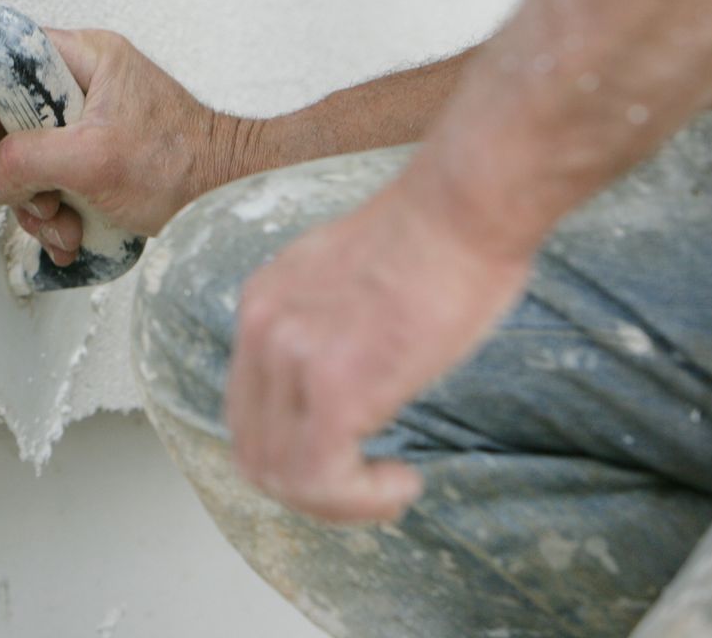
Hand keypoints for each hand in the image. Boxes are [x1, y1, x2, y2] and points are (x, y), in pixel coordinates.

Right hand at [0, 28, 242, 265]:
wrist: (228, 199)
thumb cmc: (185, 165)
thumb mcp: (93, 161)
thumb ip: (26, 162)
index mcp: (84, 57)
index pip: (1, 59)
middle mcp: (82, 84)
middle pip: (7, 120)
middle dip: (15, 174)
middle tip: (35, 199)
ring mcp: (87, 123)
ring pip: (26, 160)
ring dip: (36, 204)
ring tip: (64, 225)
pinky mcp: (93, 158)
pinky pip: (50, 182)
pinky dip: (54, 214)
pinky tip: (73, 234)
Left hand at [225, 157, 530, 522]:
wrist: (463, 208)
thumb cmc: (437, 237)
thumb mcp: (350, 280)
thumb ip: (328, 327)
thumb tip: (347, 376)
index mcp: (263, 302)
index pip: (247, 408)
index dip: (292, 451)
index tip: (349, 458)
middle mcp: (262, 328)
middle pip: (253, 449)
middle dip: (310, 488)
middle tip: (367, 490)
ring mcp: (292, 356)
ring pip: (282, 474)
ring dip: (340, 502)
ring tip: (391, 488)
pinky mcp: (335, 385)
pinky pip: (320, 478)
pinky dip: (359, 501)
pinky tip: (403, 481)